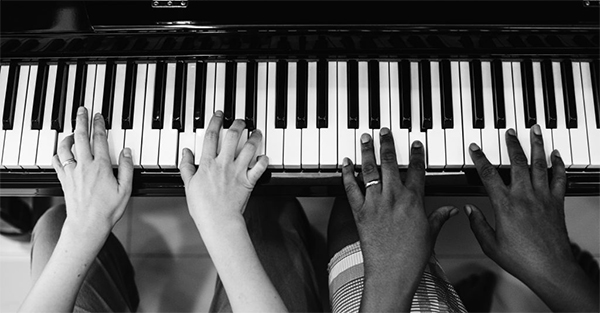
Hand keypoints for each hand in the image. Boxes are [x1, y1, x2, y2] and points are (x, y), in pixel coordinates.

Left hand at [52, 106, 132, 235]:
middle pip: (81, 137)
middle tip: (82, 111)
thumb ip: (126, 168)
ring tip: (72, 130)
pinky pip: (57, 162)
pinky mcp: (64, 180)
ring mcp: (72, 172)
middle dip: (81, 121)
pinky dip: (58, 153)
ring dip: (68, 136)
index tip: (98, 116)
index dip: (99, 125)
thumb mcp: (126, 189)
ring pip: (66, 147)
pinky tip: (61, 152)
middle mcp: (84, 166)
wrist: (88, 224)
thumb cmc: (108, 210)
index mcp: (100, 166)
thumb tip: (126, 151)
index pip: (99, 139)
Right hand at [179, 111, 267, 226]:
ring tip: (256, 131)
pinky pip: (259, 167)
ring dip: (254, 137)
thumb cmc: (203, 207)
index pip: (211, 136)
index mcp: (208, 164)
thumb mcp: (188, 185)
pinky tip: (265, 155)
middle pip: (232, 137)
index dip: (215, 122)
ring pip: (249, 148)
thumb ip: (186, 166)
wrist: (218, 221)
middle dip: (237, 124)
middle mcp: (224, 164)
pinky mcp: (248, 181)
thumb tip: (185, 152)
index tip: (219, 115)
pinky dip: (264, 160)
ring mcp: (238, 171)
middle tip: (240, 119)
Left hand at [341, 128, 455, 310]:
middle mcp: (394, 197)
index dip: (417, 154)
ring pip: (369, 170)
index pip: (417, 170)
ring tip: (365, 137)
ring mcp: (375, 203)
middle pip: (390, 163)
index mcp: (414, 201)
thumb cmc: (412, 257)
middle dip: (387, 143)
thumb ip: (440, 217)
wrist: (391, 273)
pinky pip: (350, 188)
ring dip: (367, 151)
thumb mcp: (431, 234)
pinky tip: (346, 162)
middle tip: (384, 130)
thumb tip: (452, 210)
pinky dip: (347, 174)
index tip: (415, 143)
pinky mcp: (359, 212)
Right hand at [467, 125, 597, 310]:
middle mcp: (524, 197)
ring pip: (539, 164)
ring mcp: (542, 198)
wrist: (550, 268)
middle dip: (511, 144)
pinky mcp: (557, 203)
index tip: (475, 148)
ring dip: (537, 145)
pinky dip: (558, 164)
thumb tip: (468, 210)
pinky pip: (559, 178)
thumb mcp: (490, 245)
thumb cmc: (521, 259)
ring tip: (534, 130)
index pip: (489, 175)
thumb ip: (477, 224)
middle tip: (508, 131)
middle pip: (517, 162)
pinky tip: (556, 155)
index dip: (480, 159)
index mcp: (504, 205)